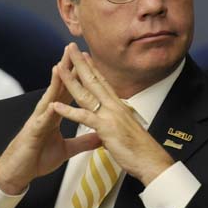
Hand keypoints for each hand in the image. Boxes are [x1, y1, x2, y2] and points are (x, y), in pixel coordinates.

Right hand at [0, 46, 101, 194]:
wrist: (18, 173)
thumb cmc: (38, 158)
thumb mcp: (66, 149)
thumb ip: (82, 141)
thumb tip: (100, 137)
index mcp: (55, 114)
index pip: (70, 92)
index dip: (79, 77)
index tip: (89, 62)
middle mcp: (46, 113)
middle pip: (58, 87)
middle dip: (66, 69)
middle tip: (74, 50)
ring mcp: (38, 121)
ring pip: (48, 98)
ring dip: (54, 83)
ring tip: (60, 65)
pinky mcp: (32, 133)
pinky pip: (41, 121)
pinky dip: (47, 111)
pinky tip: (52, 103)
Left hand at [52, 43, 173, 185]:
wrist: (152, 160)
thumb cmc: (141, 149)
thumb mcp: (127, 130)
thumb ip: (117, 123)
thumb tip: (113, 124)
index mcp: (118, 106)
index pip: (103, 82)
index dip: (92, 67)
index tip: (84, 55)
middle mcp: (114, 106)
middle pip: (93, 80)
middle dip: (80, 63)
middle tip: (70, 47)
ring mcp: (110, 115)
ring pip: (86, 93)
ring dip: (70, 79)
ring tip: (58, 67)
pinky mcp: (106, 128)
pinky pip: (84, 117)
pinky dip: (68, 111)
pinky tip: (55, 105)